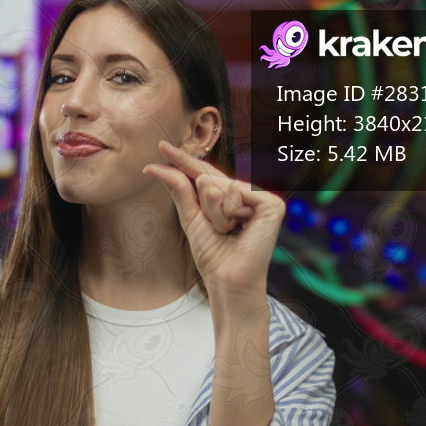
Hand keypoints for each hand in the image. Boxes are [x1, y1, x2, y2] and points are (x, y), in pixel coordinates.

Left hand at [142, 140, 285, 297]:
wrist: (227, 280)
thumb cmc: (212, 256)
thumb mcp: (190, 218)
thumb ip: (178, 189)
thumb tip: (154, 166)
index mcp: (229, 197)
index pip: (203, 173)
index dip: (184, 160)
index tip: (162, 145)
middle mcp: (247, 194)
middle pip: (209, 179)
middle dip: (205, 207)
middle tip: (220, 229)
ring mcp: (261, 198)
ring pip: (220, 186)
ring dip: (216, 214)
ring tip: (229, 231)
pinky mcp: (271, 204)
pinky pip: (236, 193)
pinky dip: (230, 213)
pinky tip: (241, 228)